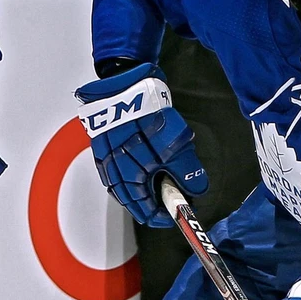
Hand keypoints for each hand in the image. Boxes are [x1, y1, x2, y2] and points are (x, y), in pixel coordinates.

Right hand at [77, 63, 207, 227]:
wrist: (125, 84)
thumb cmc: (148, 116)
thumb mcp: (178, 148)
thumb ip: (187, 174)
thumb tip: (197, 191)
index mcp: (129, 180)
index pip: (146, 213)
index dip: (165, 215)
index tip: (180, 211)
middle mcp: (113, 175)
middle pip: (134, 203)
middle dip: (155, 203)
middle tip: (174, 196)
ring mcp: (106, 160)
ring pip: (125, 187)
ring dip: (144, 189)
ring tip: (162, 181)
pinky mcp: (103, 146)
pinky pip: (117, 171)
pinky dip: (132, 175)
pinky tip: (144, 167)